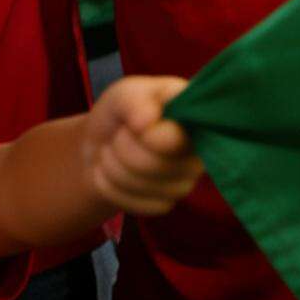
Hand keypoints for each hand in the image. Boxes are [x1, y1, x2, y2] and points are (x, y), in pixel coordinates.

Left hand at [82, 76, 202, 216]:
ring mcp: (186, 179)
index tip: (132, 125)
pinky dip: (113, 188)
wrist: (99, 144)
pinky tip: (112, 173)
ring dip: (114, 167)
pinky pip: (138, 205)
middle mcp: (200, 149)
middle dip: (123, 149)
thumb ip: (135, 101)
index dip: (148, 136)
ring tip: (112, 151)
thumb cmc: (120, 113)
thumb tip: (149, 121)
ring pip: (145, 186)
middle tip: (117, 136)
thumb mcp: (122, 94)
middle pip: (159, 165)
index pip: (178, 137)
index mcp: (194, 114)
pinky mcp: (167, 203)